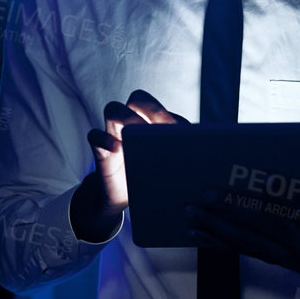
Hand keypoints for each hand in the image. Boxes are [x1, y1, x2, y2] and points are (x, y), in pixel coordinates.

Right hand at [72, 89, 187, 239]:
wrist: (124, 199)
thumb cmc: (153, 182)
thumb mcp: (171, 170)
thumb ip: (182, 157)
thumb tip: (204, 158)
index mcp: (153, 124)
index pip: (160, 106)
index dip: (166, 113)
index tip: (175, 129)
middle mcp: (134, 123)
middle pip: (138, 99)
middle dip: (149, 107)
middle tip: (160, 127)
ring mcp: (115, 134)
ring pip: (114, 110)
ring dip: (126, 118)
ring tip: (137, 136)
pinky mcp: (101, 150)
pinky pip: (95, 136)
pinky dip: (103, 140)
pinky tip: (115, 149)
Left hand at [184, 167, 299, 285]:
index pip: (288, 206)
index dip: (270, 193)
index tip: (254, 177)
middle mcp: (294, 241)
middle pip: (257, 224)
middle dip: (229, 209)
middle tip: (204, 195)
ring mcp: (281, 255)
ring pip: (243, 241)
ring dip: (214, 228)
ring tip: (190, 215)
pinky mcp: (272, 261)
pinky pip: (240, 252)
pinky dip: (216, 243)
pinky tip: (197, 234)